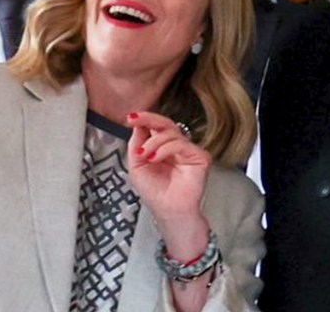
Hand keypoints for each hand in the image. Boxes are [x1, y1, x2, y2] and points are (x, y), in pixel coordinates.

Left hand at [127, 112, 211, 257]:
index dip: (144, 120)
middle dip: (148, 119)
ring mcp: (188, 151)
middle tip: (135, 119)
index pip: (155, 128)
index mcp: (162, 148)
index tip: (130, 118)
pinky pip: (181, 144)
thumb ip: (137, 144)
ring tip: (145, 155)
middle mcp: (176, 147)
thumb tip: (138, 125)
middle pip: (165, 124)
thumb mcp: (137, 166)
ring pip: (171, 133)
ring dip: (153, 142)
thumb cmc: (155, 193)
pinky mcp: (200, 156)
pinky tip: (155, 158)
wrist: (167, 211)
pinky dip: (165, 149)